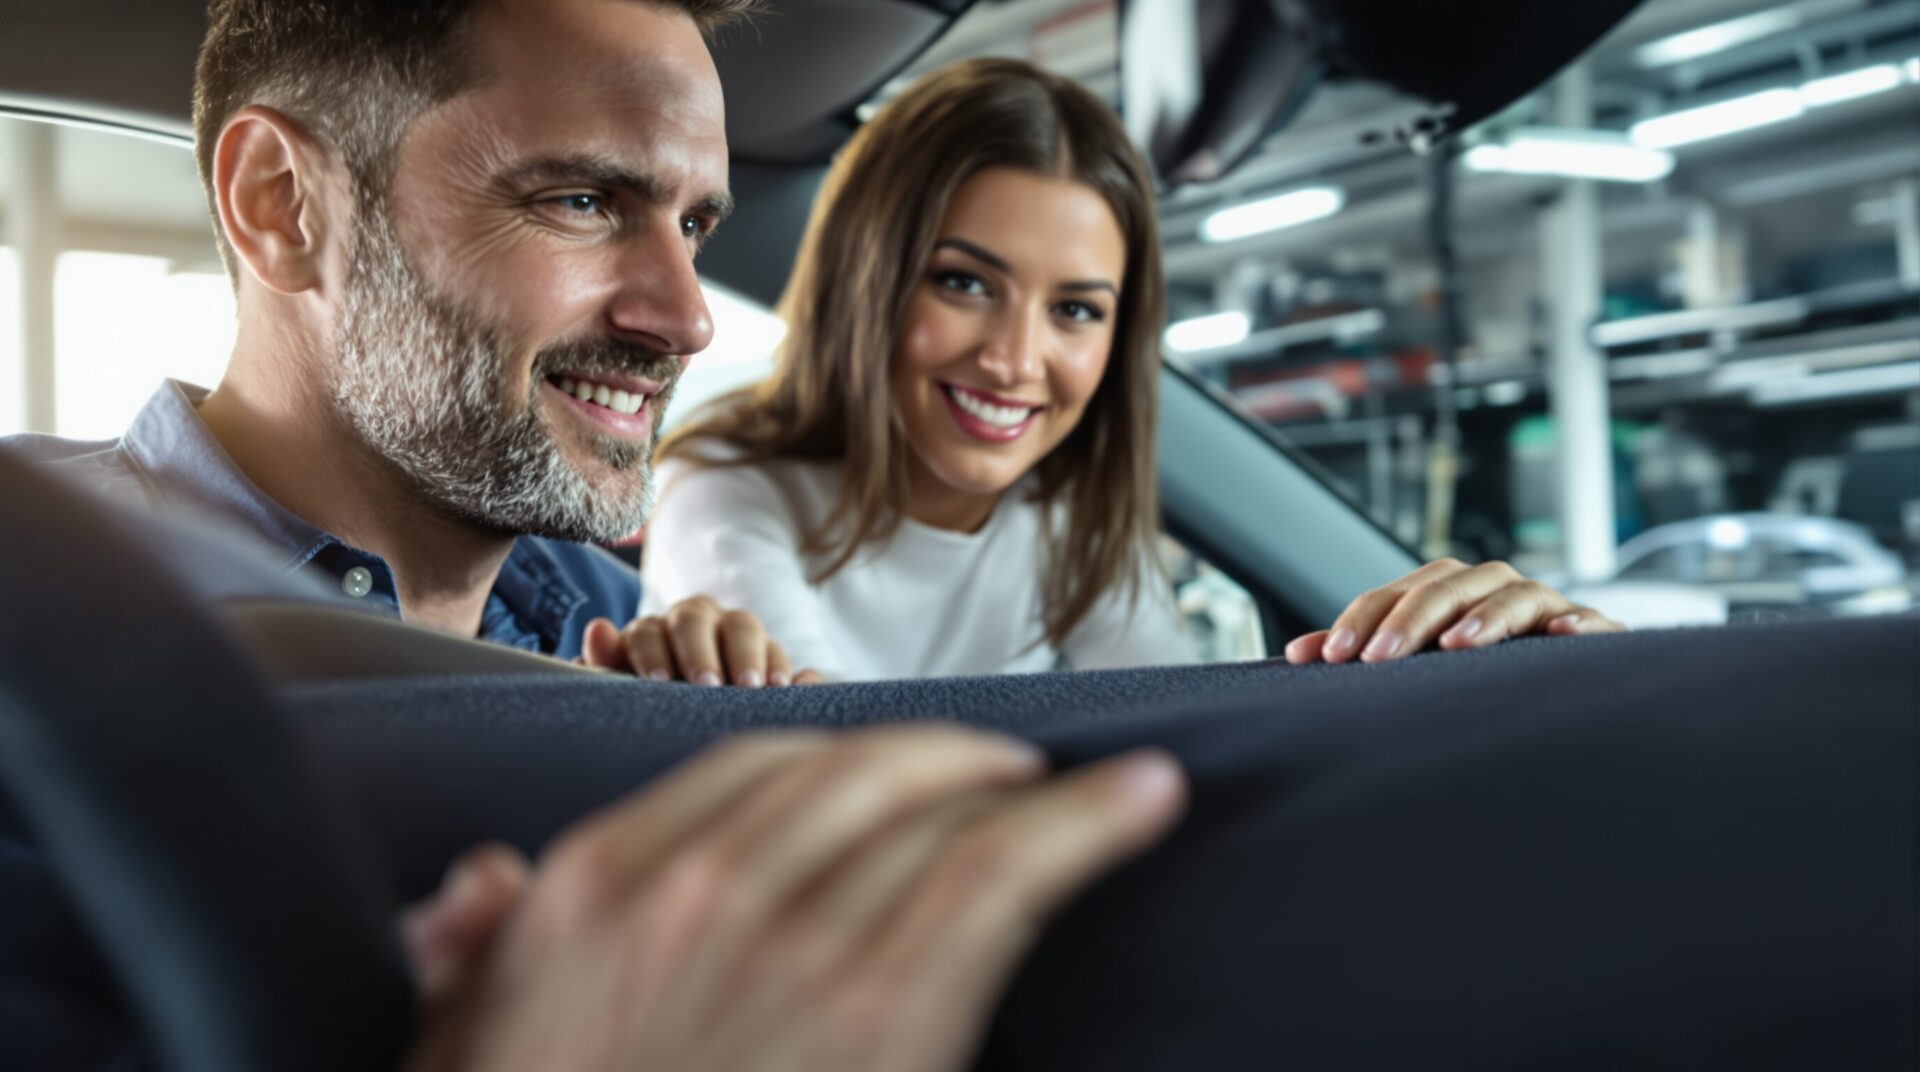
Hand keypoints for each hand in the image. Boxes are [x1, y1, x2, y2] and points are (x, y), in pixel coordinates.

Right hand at [401, 725, 1185, 1071]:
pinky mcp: (882, 1016)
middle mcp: (695, 891)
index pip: (747, 768)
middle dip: (941, 759)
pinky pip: (998, 878)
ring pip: (935, 812)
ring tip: (1093, 784)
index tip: (890, 765)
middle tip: (1002, 768)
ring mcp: (792, 948)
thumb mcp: (459, 1050)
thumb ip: (469, 957)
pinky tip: (1144, 799)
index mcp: (595, 890)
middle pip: (851, 776)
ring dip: (1025, 783)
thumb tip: (475, 884)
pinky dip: (1087, 825)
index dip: (840, 758)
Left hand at [577, 596, 822, 686]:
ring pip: (746, 627)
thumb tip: (597, 628)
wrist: (687, 713)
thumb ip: (604, 661)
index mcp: (656, 626)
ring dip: (751, 655)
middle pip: (699, 620)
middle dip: (703, 652)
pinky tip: (795, 690)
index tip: (657, 682)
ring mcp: (739, 636)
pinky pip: (787, 658)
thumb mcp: (621, 683)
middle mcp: (699, 621)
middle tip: (708, 685)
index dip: (653, 653)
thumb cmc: (647, 698)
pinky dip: (795, 672)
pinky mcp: (774, 659)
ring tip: (754, 688)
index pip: (650, 629)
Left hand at [1284, 557, 1625, 664]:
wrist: (1560, 690)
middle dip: (1411, 620)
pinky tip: (1563, 635)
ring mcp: (1545, 607)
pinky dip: (1580, 623)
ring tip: (1457, 644)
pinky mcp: (1594, 632)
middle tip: (1378, 660)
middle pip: (1449, 587)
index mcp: (1448, 590)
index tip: (1333, 658)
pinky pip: (1592, 621)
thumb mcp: (1416, 661)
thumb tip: (1296, 653)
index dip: (1364, 619)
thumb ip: (1362, 652)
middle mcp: (1492, 588)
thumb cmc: (1473, 672)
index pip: (1398, 593)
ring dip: (1486, 616)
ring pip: (1514, 594)